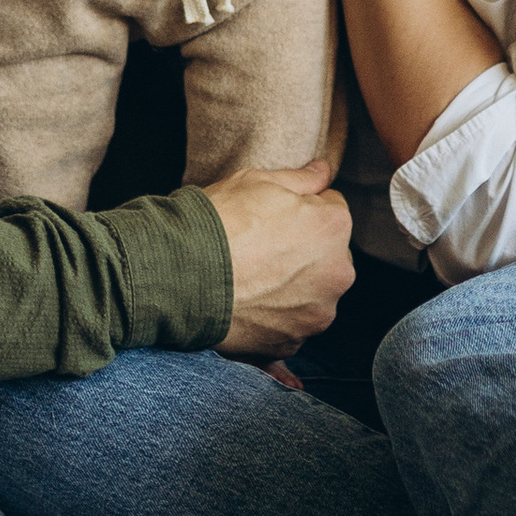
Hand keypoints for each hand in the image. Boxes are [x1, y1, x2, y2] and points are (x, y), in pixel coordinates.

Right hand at [204, 157, 353, 358]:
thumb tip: (324, 171)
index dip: (301, 209)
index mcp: (333, 227)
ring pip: (312, 293)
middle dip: (304, 251)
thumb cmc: (219, 223)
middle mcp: (338, 273)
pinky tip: (247, 303)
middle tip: (260, 248)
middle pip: (327, 255)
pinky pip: (291, 324)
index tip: (273, 217)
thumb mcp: (257, 182)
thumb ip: (301, 179)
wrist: (178, 275)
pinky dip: (275, 317)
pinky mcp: (293, 343)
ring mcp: (317, 313)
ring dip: (293, 287)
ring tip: (251, 278)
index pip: (331, 210)